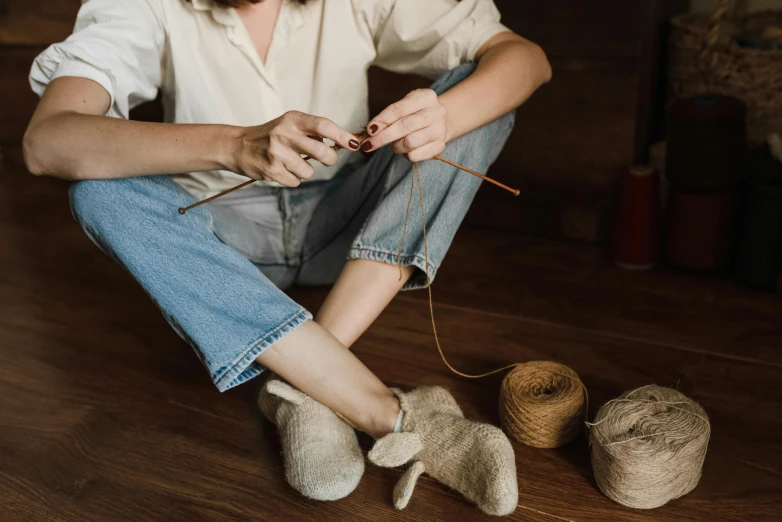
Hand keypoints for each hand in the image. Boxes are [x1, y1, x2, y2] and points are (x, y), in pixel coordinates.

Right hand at [230, 111, 359, 186]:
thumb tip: (343, 142)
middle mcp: (284, 133)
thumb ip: (312, 131)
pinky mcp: (271, 170)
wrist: (238, 146)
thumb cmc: (271, 135)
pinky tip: (281, 170)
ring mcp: (277, 153)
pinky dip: (292, 179)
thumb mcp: (289, 125)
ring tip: (291, 162)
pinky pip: (295, 181)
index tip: (355, 144)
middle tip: (326, 159)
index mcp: (292, 119)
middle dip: (329, 159)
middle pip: (322, 152)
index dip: (341, 135)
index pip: (323, 125)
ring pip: (309, 171)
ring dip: (305, 171)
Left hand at [361, 89, 447, 162]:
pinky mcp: (439, 146)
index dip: (382, 120)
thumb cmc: (416, 112)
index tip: (369, 130)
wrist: (440, 122)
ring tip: (394, 144)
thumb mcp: (405, 105)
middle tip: (368, 145)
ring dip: (395, 146)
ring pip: (409, 143)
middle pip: (404, 127)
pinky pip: (415, 156)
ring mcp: (440, 130)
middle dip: (383, 137)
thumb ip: (389, 115)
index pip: (399, 110)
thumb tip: (372, 130)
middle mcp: (436, 112)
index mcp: (426, 97)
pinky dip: (405, 154)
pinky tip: (405, 149)